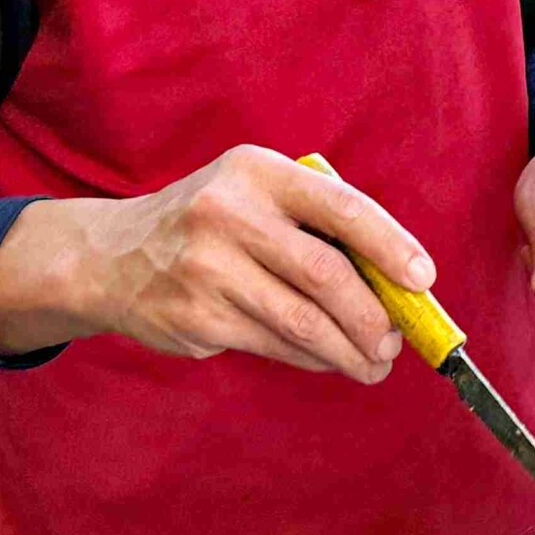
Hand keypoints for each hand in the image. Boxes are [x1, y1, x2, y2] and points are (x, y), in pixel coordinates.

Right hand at [0, 144, 430, 378]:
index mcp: (256, 172)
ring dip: (349, 350)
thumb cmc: (211, 224)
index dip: (390, 245)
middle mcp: (228, 215)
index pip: (340, 206)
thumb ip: (314, 224)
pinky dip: (312, 357)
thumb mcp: (253, 194)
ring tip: (374, 363)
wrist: (112, 257)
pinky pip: (273, 344)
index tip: (423, 279)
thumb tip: (394, 284)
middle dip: (373, 317)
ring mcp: (206, 270)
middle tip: (396, 341)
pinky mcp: (195, 319)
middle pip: (325, 275)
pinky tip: (329, 359)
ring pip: (302, 321)